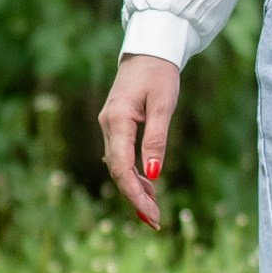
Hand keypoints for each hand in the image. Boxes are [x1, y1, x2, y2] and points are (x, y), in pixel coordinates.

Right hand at [100, 53, 182, 228]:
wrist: (149, 51)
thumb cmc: (159, 75)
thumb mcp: (163, 105)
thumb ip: (157, 139)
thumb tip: (154, 173)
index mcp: (117, 120)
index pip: (121, 166)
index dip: (134, 193)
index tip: (151, 213)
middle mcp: (107, 125)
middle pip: (117, 171)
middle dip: (135, 197)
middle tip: (155, 221)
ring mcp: (109, 127)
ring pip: (118, 166)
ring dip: (135, 189)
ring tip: (154, 211)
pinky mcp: (116, 127)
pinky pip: (121, 157)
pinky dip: (134, 175)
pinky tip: (148, 187)